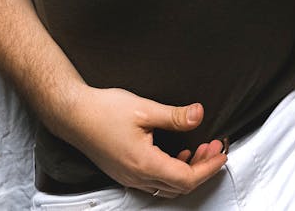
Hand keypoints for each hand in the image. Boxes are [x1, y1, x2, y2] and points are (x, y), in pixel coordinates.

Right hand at [64, 87, 227, 196]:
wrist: (73, 114)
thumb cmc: (103, 110)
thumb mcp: (144, 108)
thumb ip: (174, 116)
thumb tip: (199, 115)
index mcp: (145, 164)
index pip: (186, 177)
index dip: (208, 167)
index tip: (221, 153)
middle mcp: (137, 177)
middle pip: (179, 186)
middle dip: (202, 168)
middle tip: (214, 148)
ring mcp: (129, 178)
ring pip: (167, 186)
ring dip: (187, 171)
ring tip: (199, 149)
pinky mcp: (124, 172)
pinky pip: (155, 181)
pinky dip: (171, 171)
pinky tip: (176, 153)